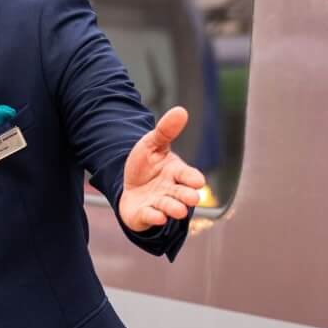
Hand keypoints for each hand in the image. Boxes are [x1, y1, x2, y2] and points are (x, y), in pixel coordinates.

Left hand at [118, 107, 206, 231]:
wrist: (129, 186)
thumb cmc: (146, 165)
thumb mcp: (152, 145)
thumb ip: (165, 131)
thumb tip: (181, 110)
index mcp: (176, 172)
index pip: (188, 175)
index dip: (193, 178)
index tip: (198, 181)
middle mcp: (171, 190)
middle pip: (182, 194)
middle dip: (187, 196)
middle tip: (192, 198)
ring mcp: (159, 204)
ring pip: (169, 207)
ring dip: (173, 208)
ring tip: (179, 211)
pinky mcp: (145, 214)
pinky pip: (150, 216)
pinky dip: (154, 217)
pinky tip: (158, 217)